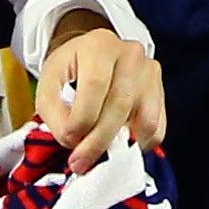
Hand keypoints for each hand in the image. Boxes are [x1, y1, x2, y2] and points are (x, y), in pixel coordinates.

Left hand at [36, 12, 165, 172]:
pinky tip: (119, 143)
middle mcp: (130, 54)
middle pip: (119, 106)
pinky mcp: (160, 91)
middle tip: (80, 163)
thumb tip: (73, 140)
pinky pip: (157, 127)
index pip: (95, 86)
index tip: (68, 140)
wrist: (93, 56)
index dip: (81, 119)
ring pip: (143, 120)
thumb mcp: (49, 83)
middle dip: (97, 141)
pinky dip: (139, 143)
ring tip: (97, 153)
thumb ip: (54, 112)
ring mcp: (150, 72)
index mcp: (99, 45)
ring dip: (118, 144)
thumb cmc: (70, 70)